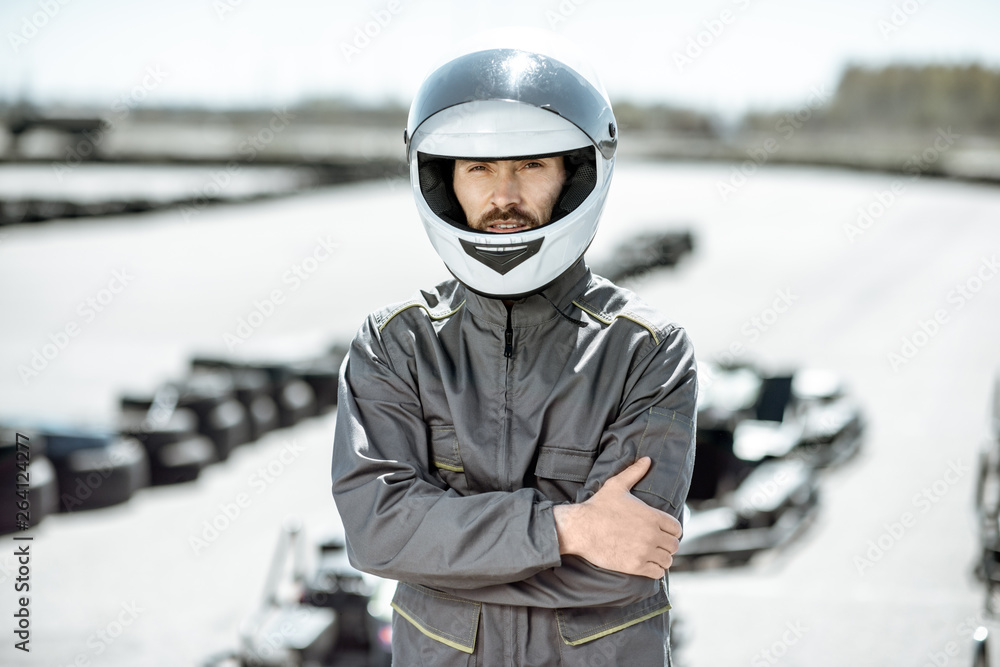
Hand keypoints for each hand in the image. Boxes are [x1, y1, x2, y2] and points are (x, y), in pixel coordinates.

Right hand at [553, 457, 681, 578]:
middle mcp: (652, 534)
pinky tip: (647, 564)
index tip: (664, 532)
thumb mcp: (617, 485)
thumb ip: (634, 472)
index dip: (672, 530)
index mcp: (652, 516)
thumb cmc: (598, 506)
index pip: (677, 528)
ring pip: (667, 560)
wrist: (581, 528)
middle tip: (657, 544)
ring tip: (653, 555)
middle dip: (667, 544)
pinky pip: (657, 572)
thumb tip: (647, 459)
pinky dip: (655, 570)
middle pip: (674, 545)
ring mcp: (644, 551)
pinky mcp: (635, 566)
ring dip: (662, 558)